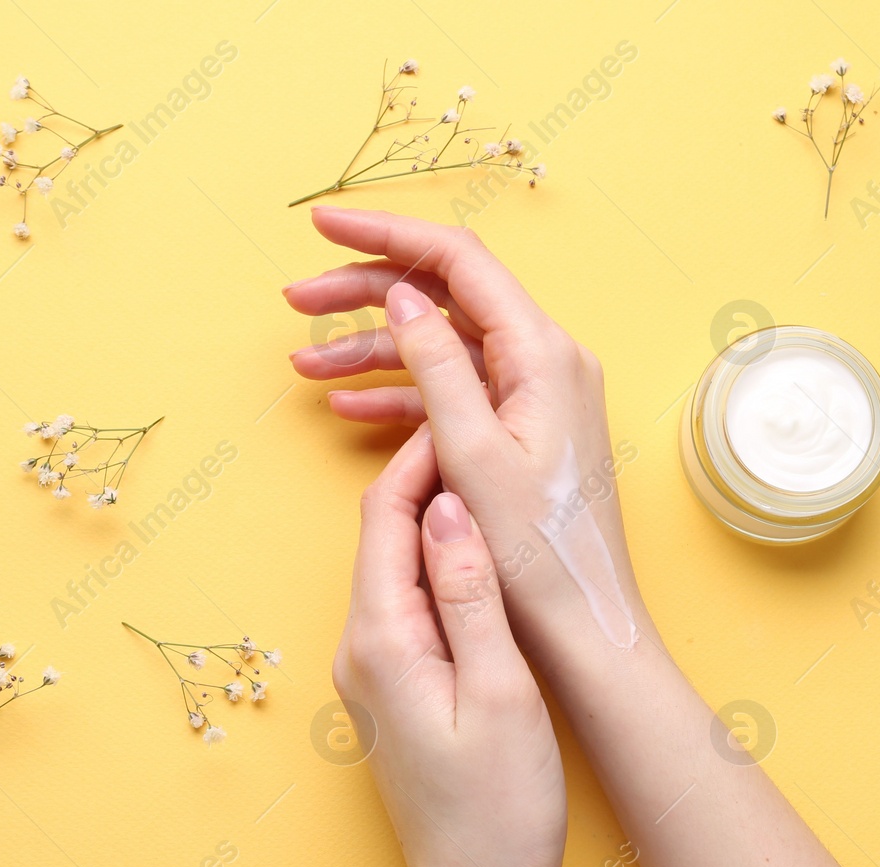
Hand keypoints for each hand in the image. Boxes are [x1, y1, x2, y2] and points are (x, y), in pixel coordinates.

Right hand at [286, 207, 647, 663]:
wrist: (584, 626)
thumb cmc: (537, 553)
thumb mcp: (471, 453)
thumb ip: (435, 365)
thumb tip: (401, 295)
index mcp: (542, 353)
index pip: (457, 261)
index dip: (386, 234)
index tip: (322, 225)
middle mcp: (545, 361)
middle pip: (444, 298)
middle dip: (365, 292)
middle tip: (295, 301)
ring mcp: (535, 396)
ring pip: (441, 349)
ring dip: (372, 352)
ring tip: (303, 366)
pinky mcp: (523, 432)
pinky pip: (455, 396)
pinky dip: (403, 397)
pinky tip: (348, 407)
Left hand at [331, 426, 565, 866]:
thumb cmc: (500, 807)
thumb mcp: (501, 690)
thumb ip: (471, 593)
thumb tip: (453, 506)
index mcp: (381, 640)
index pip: (387, 517)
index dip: (425, 458)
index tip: (468, 417)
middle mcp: (360, 649)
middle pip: (384, 535)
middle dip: (429, 477)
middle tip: (486, 431)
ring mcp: (372, 673)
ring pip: (396, 567)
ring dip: (436, 520)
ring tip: (493, 480)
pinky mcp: (393, 691)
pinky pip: (408, 604)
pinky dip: (440, 567)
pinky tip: (482, 560)